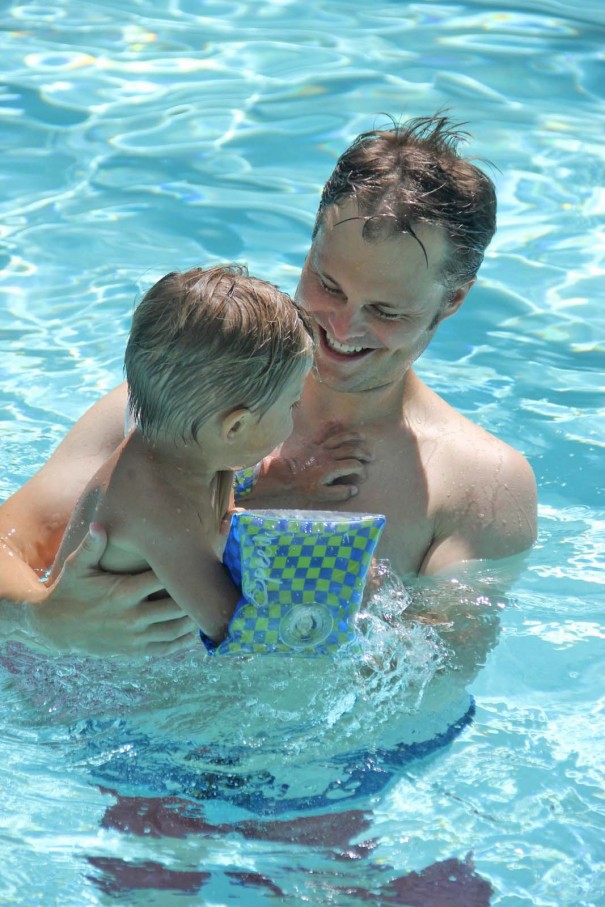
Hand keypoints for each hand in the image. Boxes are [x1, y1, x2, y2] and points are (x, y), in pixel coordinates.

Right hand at [29, 524, 198, 656]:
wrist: (55, 627)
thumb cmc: (70, 589)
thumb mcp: (77, 566)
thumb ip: (93, 546)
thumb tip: (100, 525)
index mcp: (123, 592)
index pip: (164, 580)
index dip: (185, 570)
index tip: (202, 558)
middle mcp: (132, 616)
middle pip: (178, 606)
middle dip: (197, 596)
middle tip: (216, 583)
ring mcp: (134, 637)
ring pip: (176, 629)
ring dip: (196, 618)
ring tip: (211, 604)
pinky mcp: (133, 651)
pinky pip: (166, 648)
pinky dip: (184, 640)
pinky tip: (196, 629)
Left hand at [259, 422, 373, 503]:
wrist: (283, 474)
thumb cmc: (302, 486)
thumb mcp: (321, 494)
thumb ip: (339, 493)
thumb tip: (354, 489)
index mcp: (332, 468)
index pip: (354, 465)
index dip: (361, 471)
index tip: (362, 476)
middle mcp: (329, 455)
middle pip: (352, 450)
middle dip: (364, 453)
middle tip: (371, 457)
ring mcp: (321, 447)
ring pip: (341, 438)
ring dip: (353, 437)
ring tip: (363, 438)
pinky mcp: (313, 443)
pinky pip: (325, 432)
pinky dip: (333, 426)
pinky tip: (339, 421)